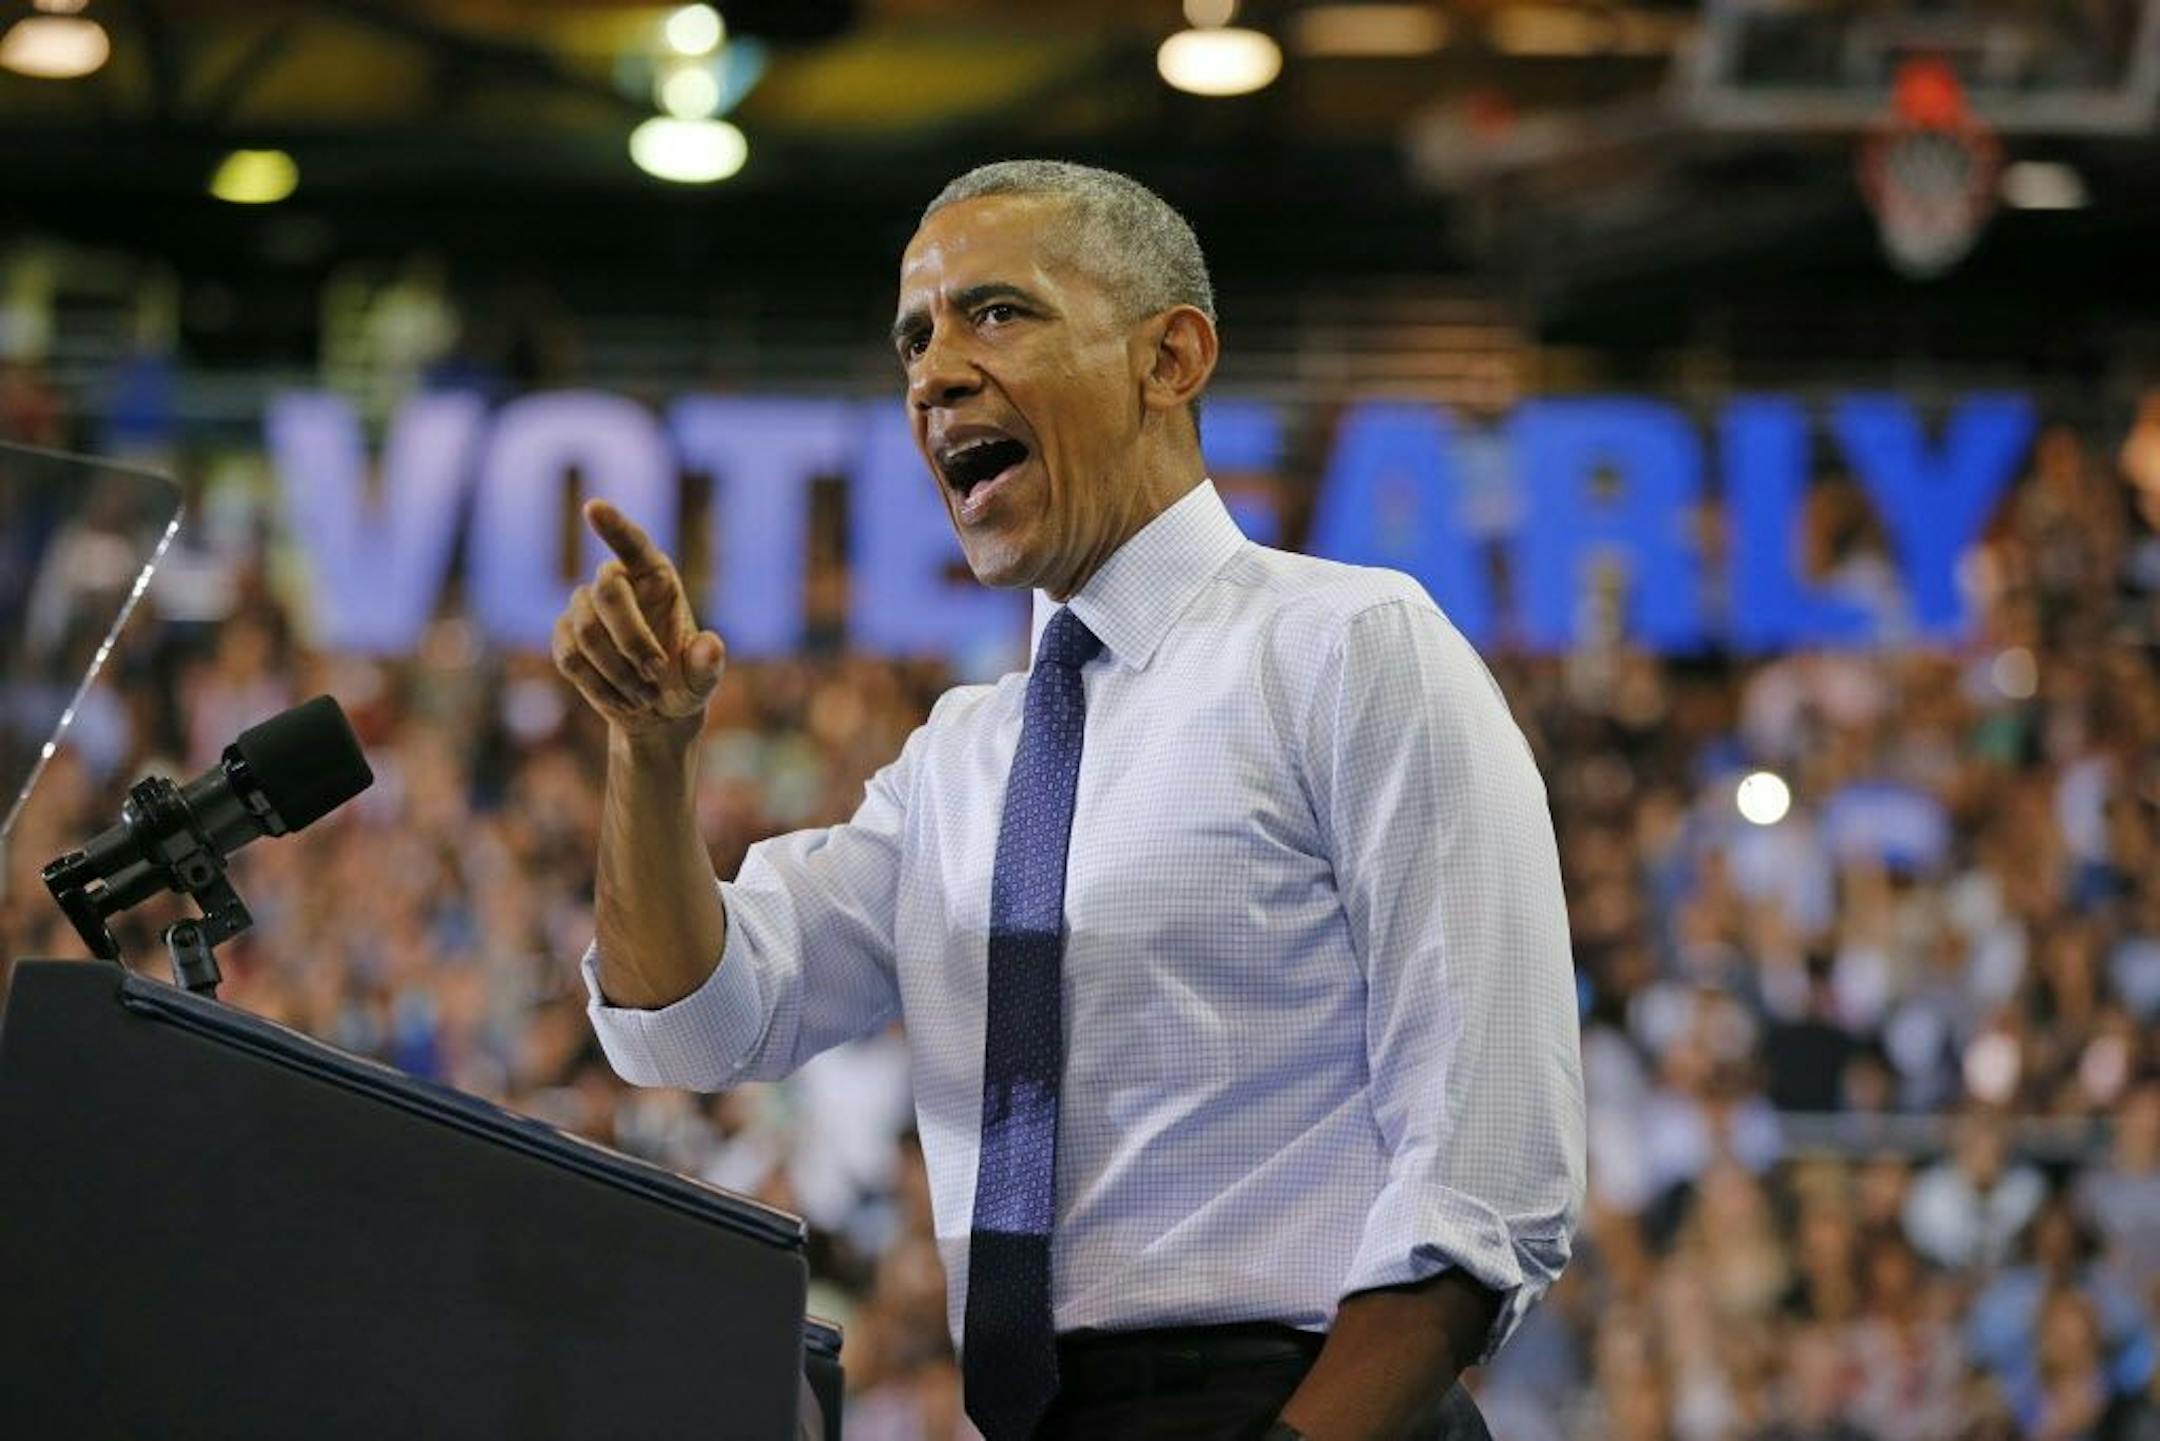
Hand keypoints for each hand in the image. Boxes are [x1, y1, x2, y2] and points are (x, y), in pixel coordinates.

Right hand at [552, 499, 726, 742]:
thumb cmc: (684, 683)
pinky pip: (571, 658)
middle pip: (607, 592)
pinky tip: (622, 700)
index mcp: (655, 576)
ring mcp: (583, 607)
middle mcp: (616, 582)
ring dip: (618, 672)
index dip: (613, 525)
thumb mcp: (703, 680)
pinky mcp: (563, 636)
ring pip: (588, 632)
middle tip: (655, 674)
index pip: (633, 542)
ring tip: (644, 696)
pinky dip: (600, 686)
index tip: (593, 507)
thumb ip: (708, 665)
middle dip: (631, 639)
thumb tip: (711, 646)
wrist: (654, 712)